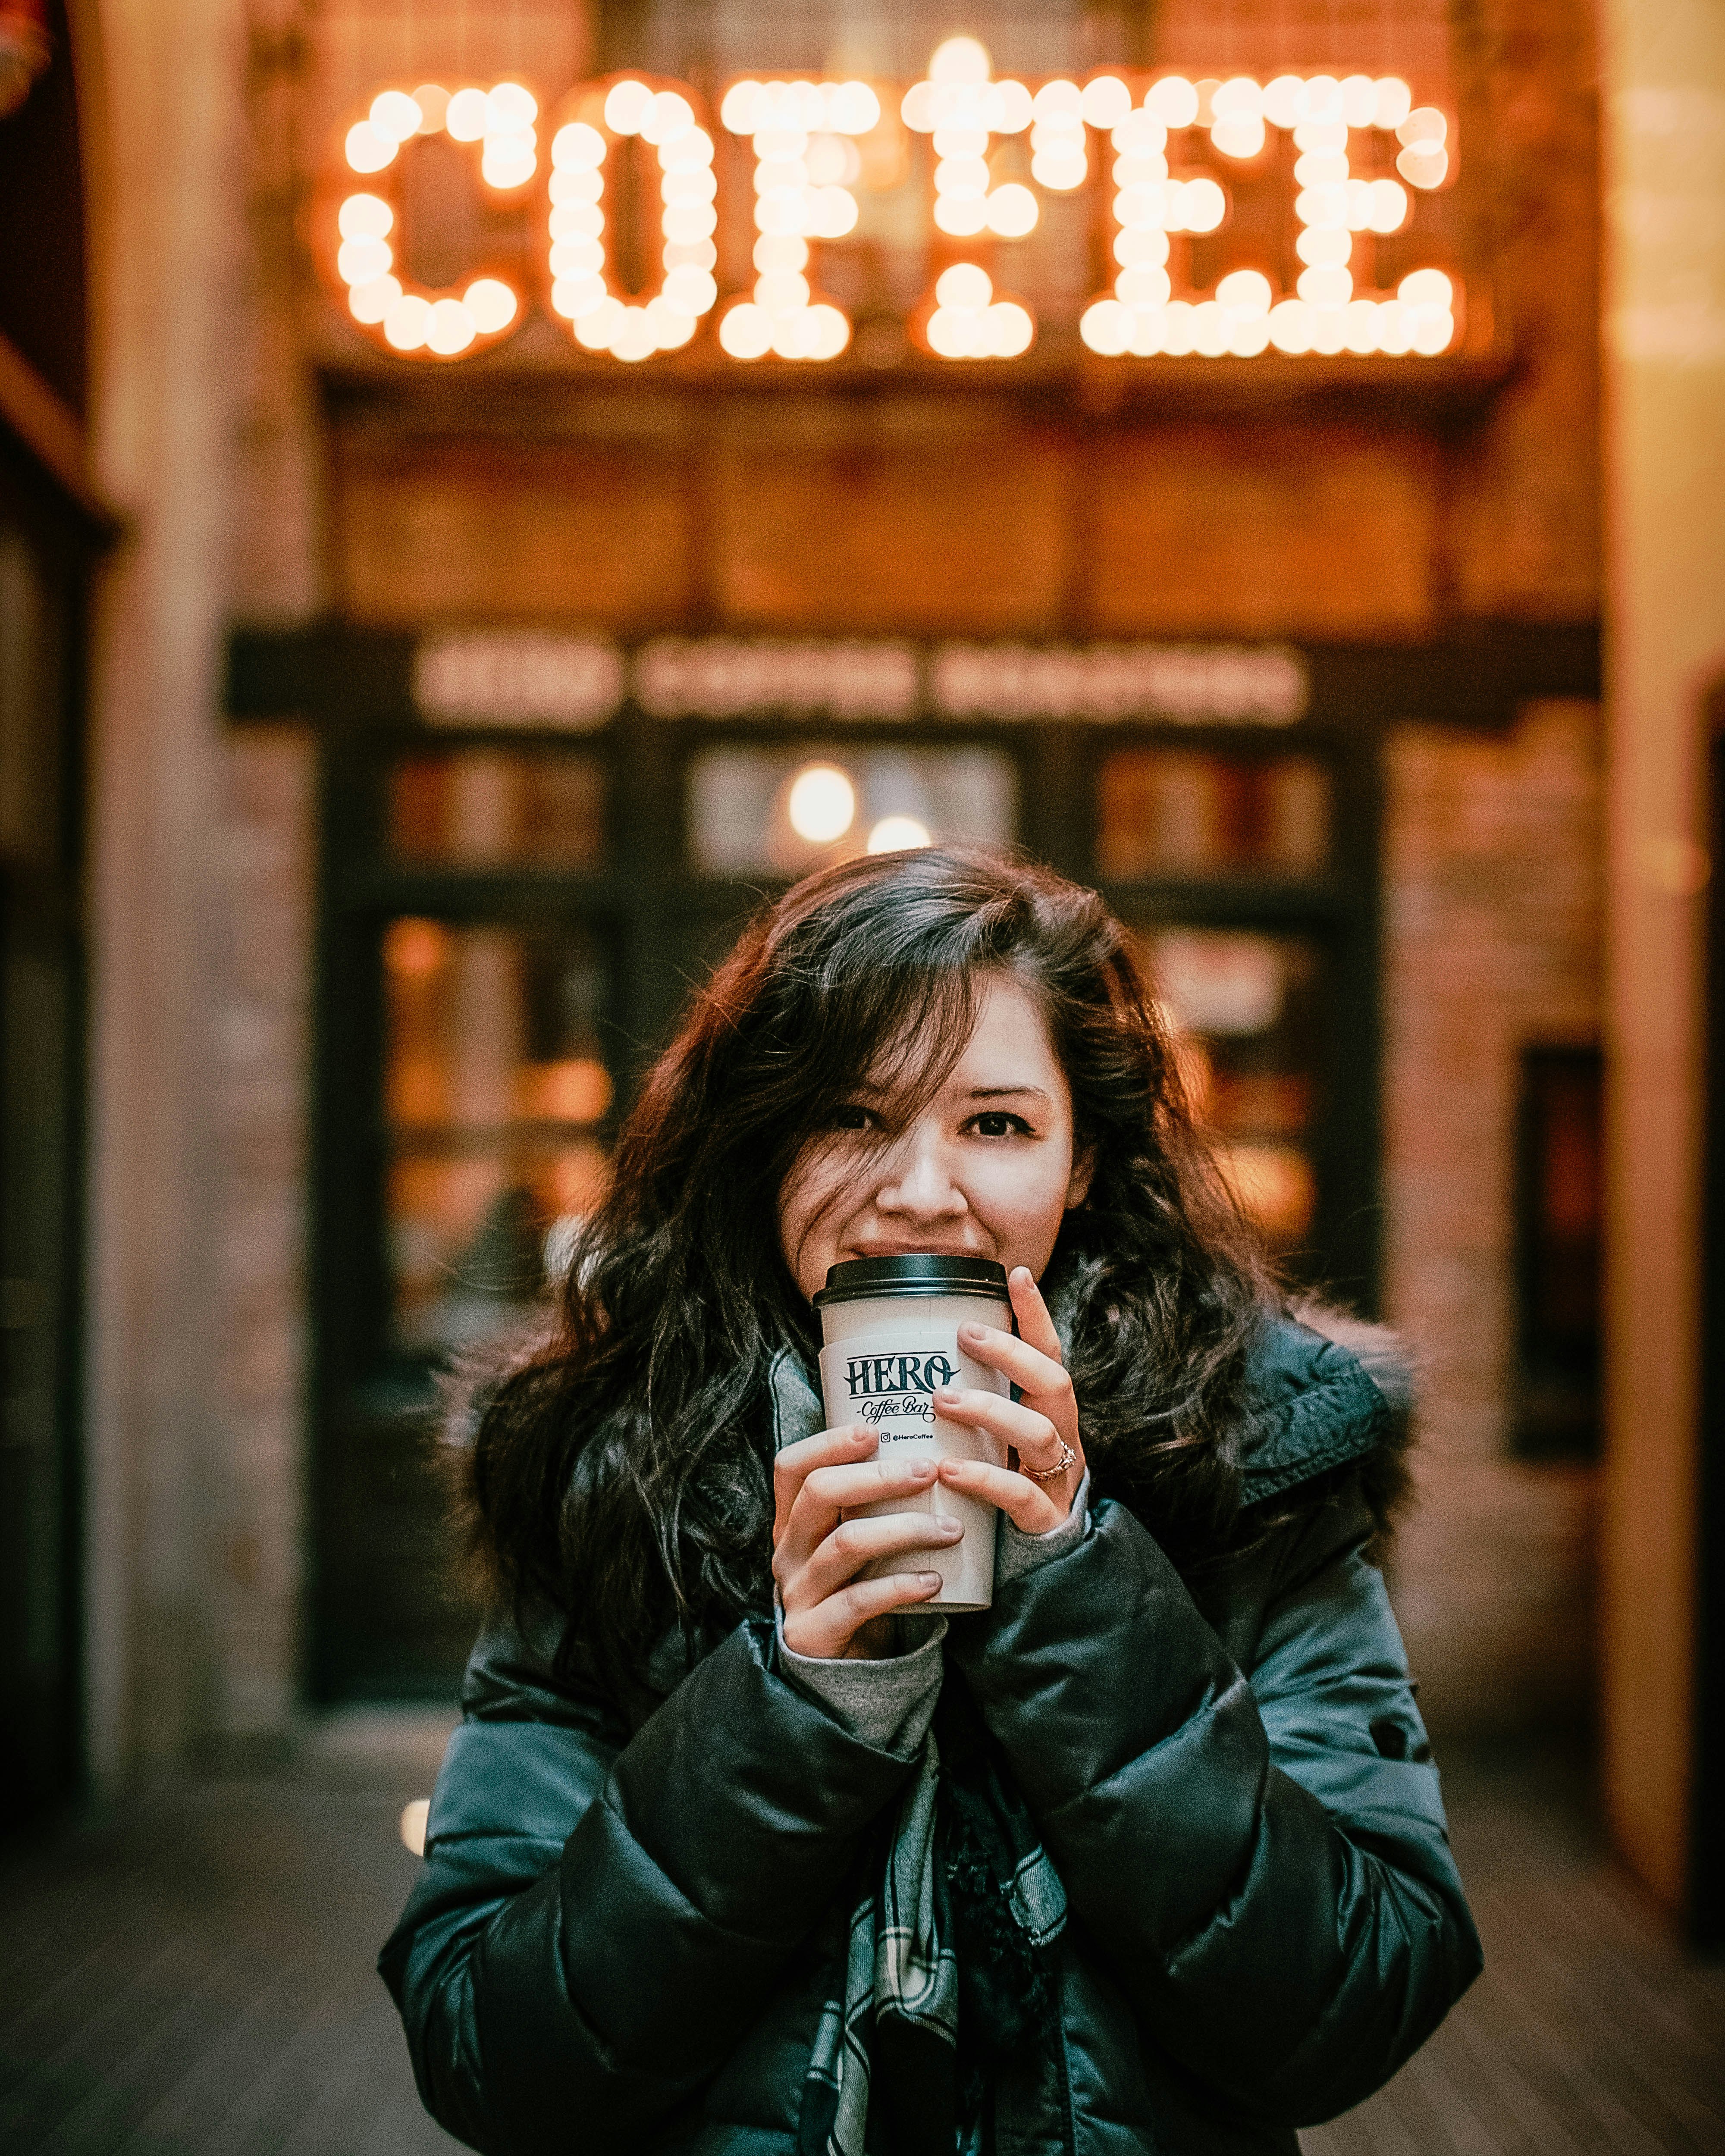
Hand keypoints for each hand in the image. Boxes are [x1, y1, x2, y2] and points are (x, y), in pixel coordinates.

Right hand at [771, 1425, 960, 1659]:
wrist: (840, 1673)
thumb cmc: (859, 1590)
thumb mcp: (854, 1542)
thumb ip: (873, 1507)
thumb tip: (936, 1451)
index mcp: (792, 1522)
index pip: (791, 1467)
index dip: (828, 1443)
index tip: (875, 1430)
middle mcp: (788, 1552)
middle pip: (819, 1493)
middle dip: (877, 1476)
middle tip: (929, 1471)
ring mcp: (798, 1592)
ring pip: (846, 1543)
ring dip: (905, 1529)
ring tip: (951, 1529)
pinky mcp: (815, 1632)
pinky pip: (860, 1600)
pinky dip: (901, 1586)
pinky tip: (934, 1580)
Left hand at [932, 1266, 1085, 1534]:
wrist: (1039, 1572)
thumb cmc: (999, 1493)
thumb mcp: (990, 1443)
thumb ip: (968, 1408)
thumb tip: (907, 1366)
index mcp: (1048, 1415)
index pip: (1049, 1355)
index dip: (1037, 1315)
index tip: (1017, 1274)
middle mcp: (1061, 1440)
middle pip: (1053, 1383)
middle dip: (1010, 1354)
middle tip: (963, 1335)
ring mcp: (1057, 1481)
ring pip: (1040, 1433)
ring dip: (990, 1410)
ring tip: (943, 1400)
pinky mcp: (1044, 1522)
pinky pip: (1020, 1496)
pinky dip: (984, 1478)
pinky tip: (948, 1470)